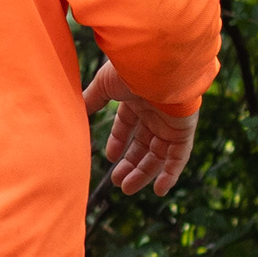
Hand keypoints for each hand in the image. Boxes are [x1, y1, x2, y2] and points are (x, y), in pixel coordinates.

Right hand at [85, 60, 197, 196]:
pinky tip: (159, 191)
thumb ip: (90, 101)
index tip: (109, 158)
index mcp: (136, 99)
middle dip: (130, 163)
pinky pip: (179, 157)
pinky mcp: (184, 131)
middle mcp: (155, 111)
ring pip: (158, 154)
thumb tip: (73, 113)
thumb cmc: (130, 71)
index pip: (128, 125)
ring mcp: (170, 122)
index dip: (118, 142)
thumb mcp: (102, 86)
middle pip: (144, 144)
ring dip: (144, 173)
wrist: (159, 66)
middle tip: (117, 183)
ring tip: (127, 189)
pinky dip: (170, 174)